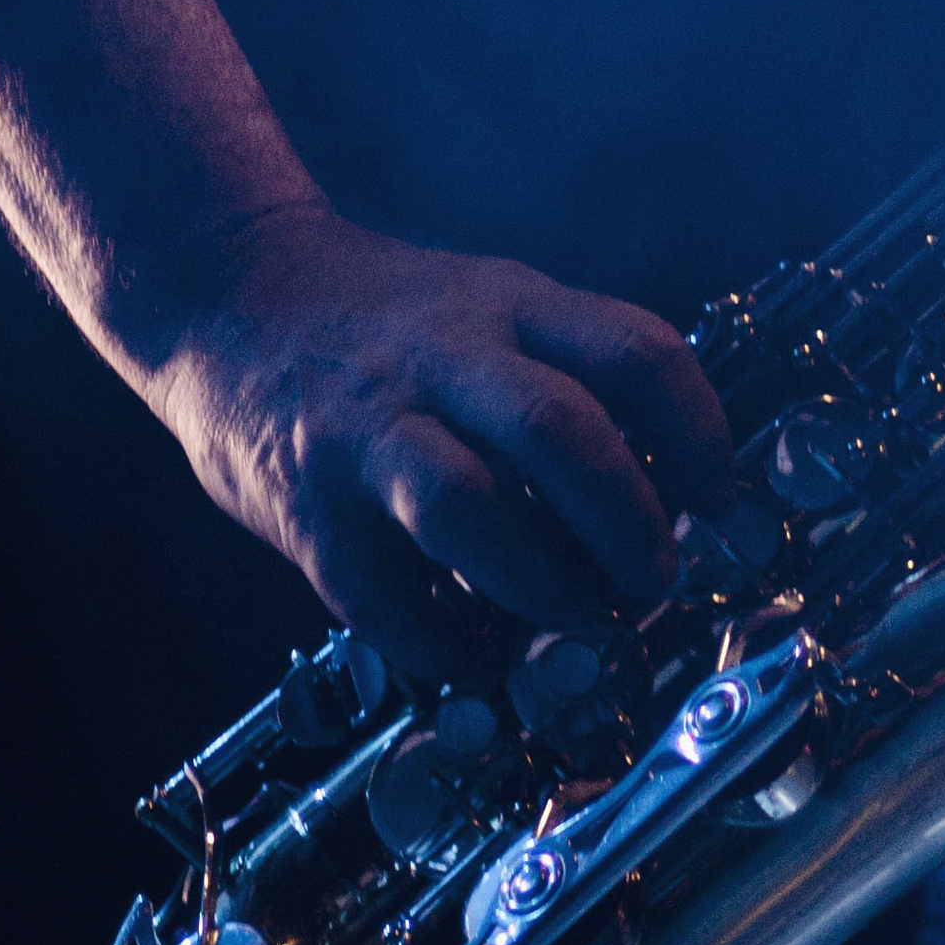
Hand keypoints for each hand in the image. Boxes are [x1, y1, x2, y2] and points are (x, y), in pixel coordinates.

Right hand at [120, 199, 732, 684]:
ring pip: (467, 504)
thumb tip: (674, 485)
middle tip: (657, 579)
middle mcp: (443, 359)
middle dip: (628, 520)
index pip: (637, 351)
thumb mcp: (492, 307)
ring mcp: (368, 430)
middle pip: (561, 431)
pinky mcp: (304, 503)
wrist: (227, 290)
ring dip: (542, 583)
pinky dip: (440, 639)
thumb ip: (569, 375)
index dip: (698, 431)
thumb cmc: (389, 324)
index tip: (718, 498)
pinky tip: (476, 654)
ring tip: (581, 626)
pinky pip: (379, 589)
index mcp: (511, 307)